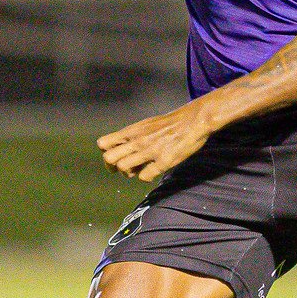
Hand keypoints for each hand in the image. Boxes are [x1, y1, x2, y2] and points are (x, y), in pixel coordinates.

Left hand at [98, 103, 213, 181]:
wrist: (193, 120)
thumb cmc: (170, 123)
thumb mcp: (146, 124)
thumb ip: (133, 136)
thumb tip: (123, 149)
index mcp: (132, 131)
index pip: (103, 144)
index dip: (106, 153)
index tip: (117, 156)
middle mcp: (138, 141)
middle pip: (109, 159)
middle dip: (114, 167)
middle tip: (125, 168)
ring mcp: (150, 151)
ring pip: (123, 168)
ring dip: (129, 173)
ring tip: (140, 169)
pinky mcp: (163, 161)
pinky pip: (144, 176)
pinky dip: (147, 176)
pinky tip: (154, 171)